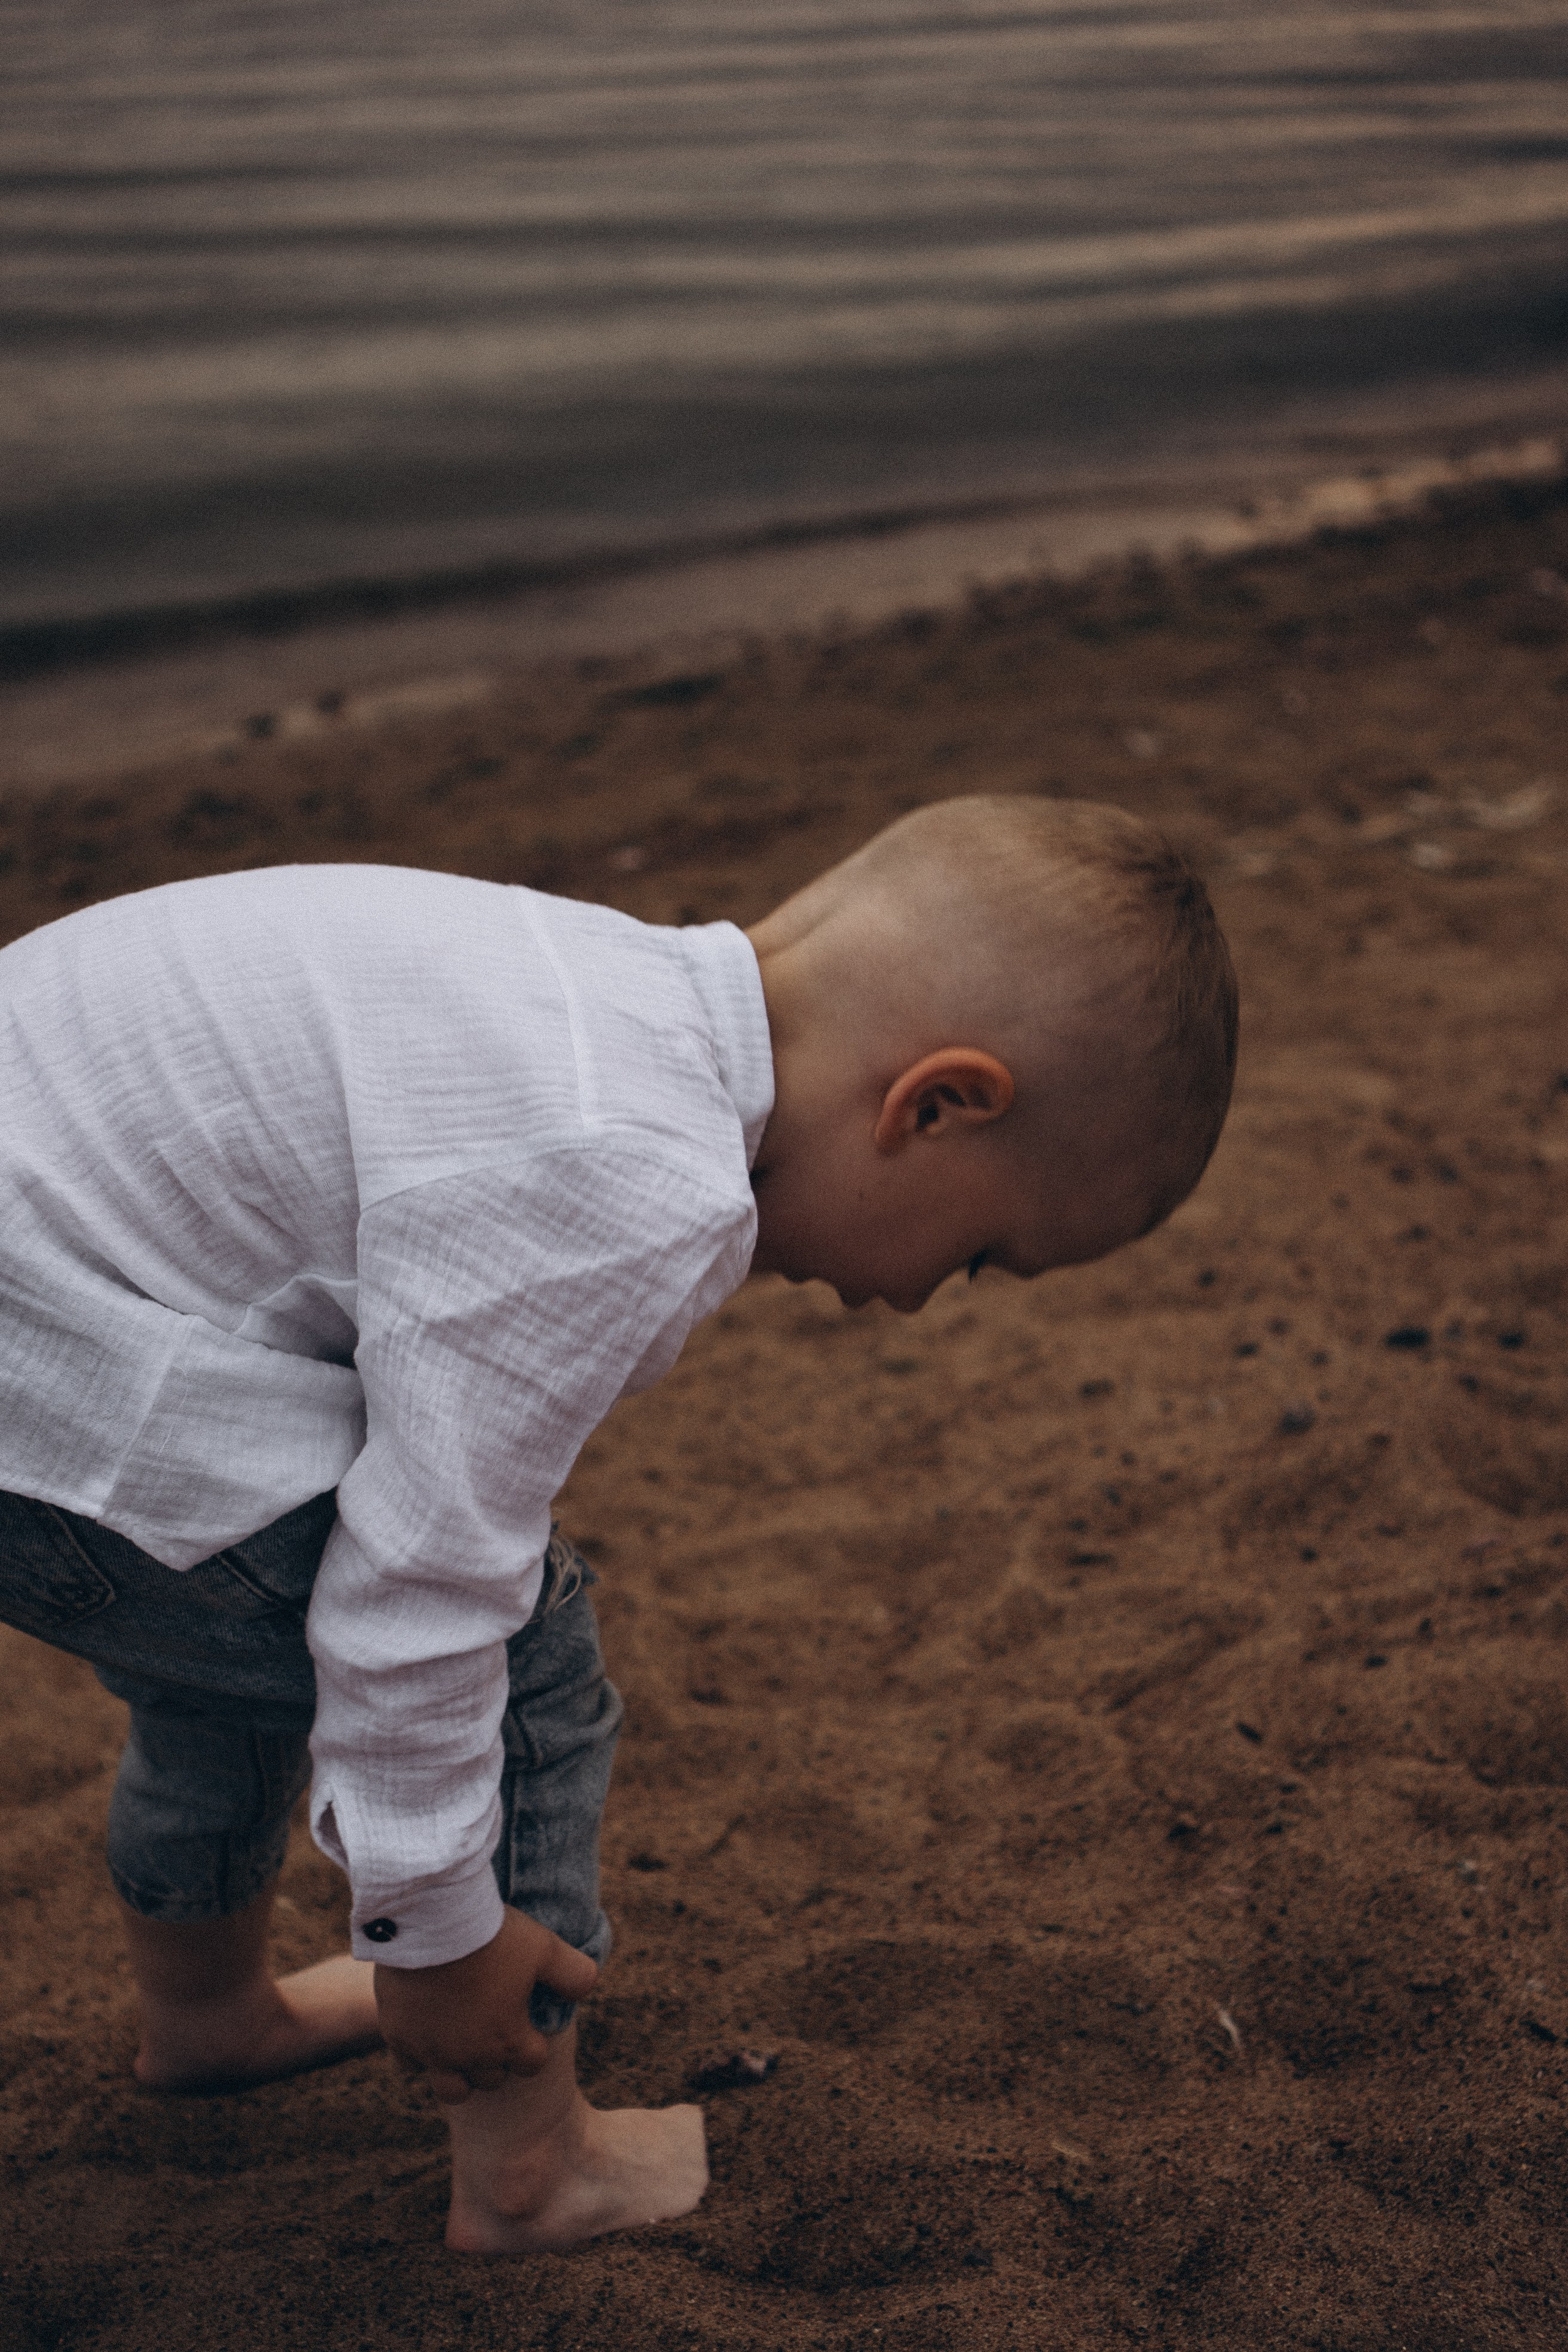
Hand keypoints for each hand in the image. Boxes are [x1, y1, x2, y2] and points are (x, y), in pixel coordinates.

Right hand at [373, 1906, 597, 2101]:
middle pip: (491, 2079)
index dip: (533, 2044)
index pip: (532, 2064)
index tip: (527, 2022)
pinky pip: (411, 2062)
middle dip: (498, 2060)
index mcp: (508, 2041)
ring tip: (463, 2043)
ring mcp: (430, 2051)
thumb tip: (588, 1988)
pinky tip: (428, 2025)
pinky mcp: (398, 2036)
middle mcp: (469, 2057)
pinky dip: (421, 2051)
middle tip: (496, 2026)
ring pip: (451, 2088)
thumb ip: (574, 1974)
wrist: (430, 1920)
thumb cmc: (493, 1936)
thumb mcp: (546, 1948)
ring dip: (460, 2072)